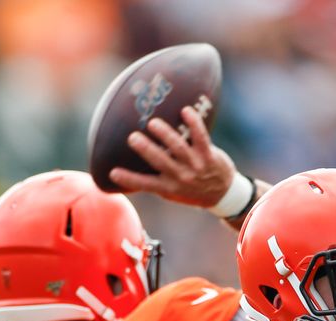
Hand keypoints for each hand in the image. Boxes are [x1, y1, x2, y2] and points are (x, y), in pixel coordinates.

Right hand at [109, 105, 235, 207]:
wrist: (222, 194)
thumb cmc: (191, 189)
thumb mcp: (172, 192)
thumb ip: (155, 180)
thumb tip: (128, 168)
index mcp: (169, 187)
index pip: (146, 184)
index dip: (129, 179)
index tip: (113, 172)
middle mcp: (181, 178)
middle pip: (161, 163)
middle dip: (146, 150)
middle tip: (132, 138)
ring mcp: (196, 166)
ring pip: (179, 148)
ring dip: (166, 135)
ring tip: (153, 124)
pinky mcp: (209, 155)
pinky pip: (201, 137)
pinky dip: (194, 123)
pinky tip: (186, 110)